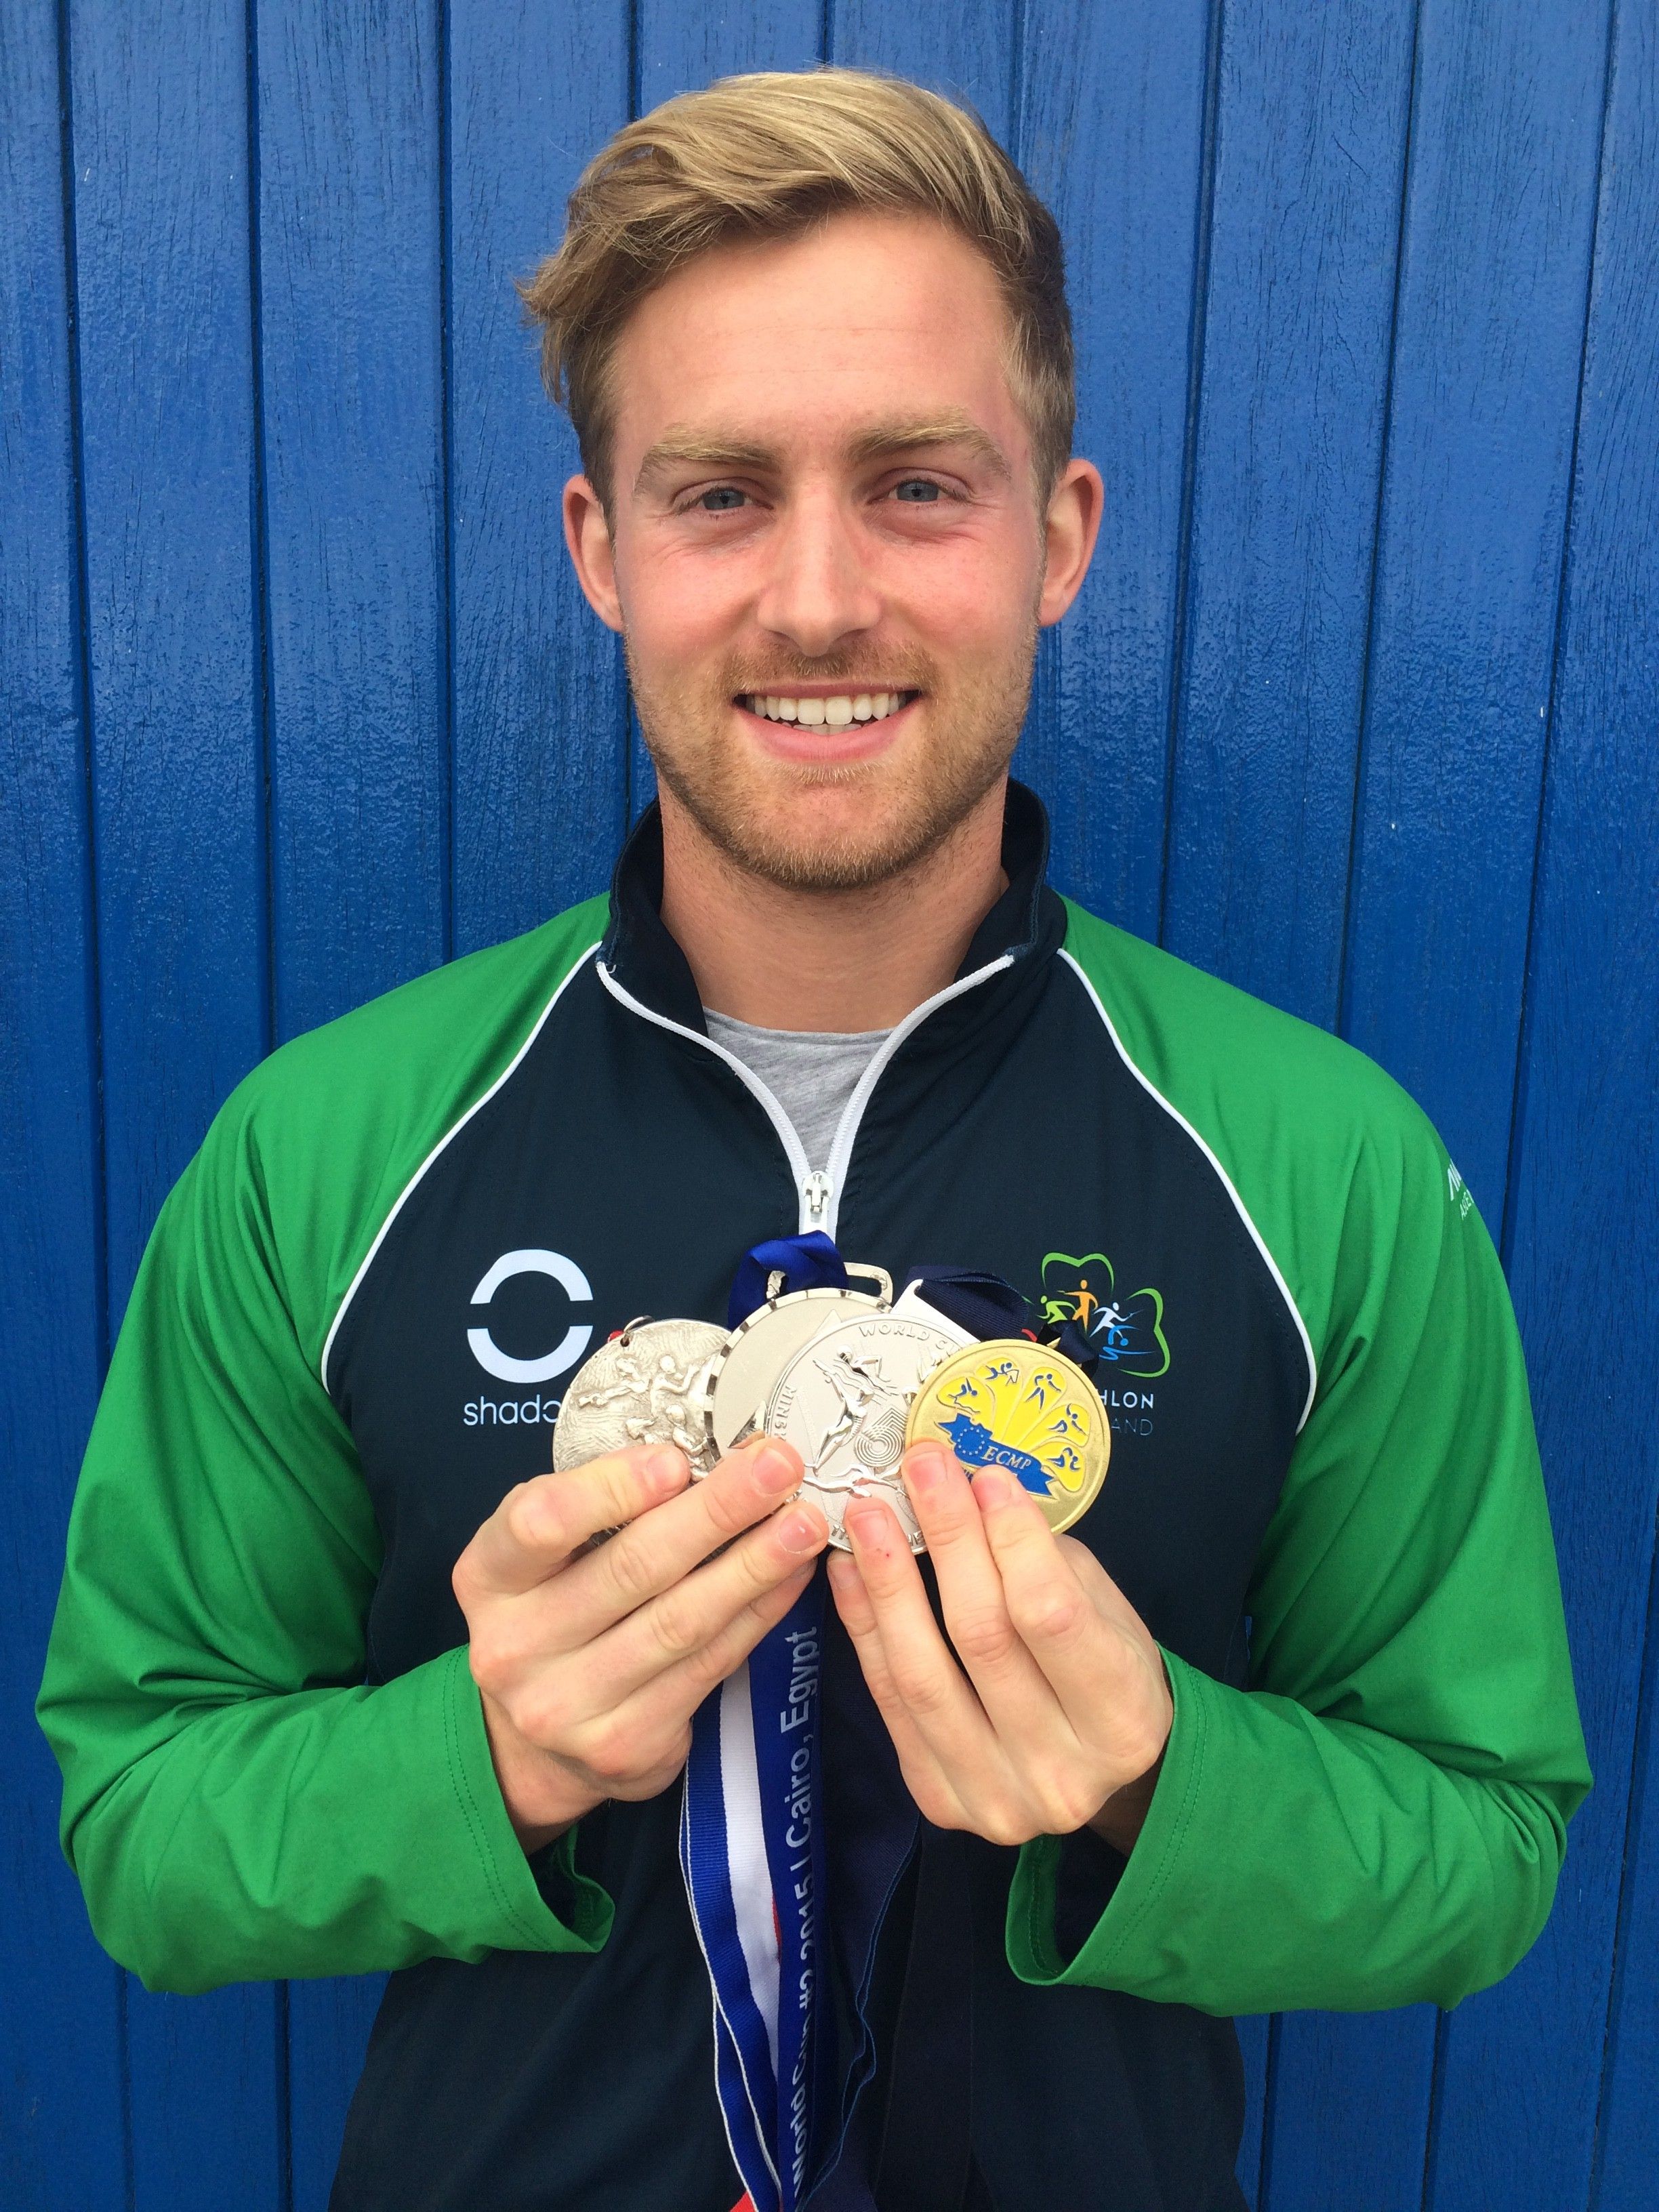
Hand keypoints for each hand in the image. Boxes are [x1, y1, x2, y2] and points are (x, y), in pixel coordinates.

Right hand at [453, 1438, 828, 1851]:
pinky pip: (708, 1667)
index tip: (678, 1460)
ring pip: (680, 1623)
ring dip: (753, 1565)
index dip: (609, 1490)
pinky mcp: (624, 1746)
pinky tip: (790, 1577)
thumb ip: (597, 1505)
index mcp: (489, 1577)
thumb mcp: (545, 1553)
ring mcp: (568, 1705)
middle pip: (631, 1569)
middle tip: (777, 1467)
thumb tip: (694, 1460)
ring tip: (803, 1523)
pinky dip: (757, 1615)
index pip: (538, 1524)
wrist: (534, 1743)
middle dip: (716, 1512)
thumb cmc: (554, 1612)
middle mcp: (516, 1646)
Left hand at [827, 1441, 1171, 1852]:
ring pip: (922, 1675)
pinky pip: (889, 1703)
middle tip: (918, 1469)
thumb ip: (1046, 1563)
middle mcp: (1062, 1775)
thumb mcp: (1106, 1612)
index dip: (1010, 1539)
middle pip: (982, 1638)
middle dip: (946, 1539)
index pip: (1051, 1616)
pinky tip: (849, 1573)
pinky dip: (865, 1630)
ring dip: (887, 1582)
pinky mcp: (940, 1803)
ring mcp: (996, 1798)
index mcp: (1124, 1721)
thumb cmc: (1103, 1672)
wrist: (1099, 1775)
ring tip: (866, 1514)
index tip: (982, 1475)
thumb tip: (973, 1490)